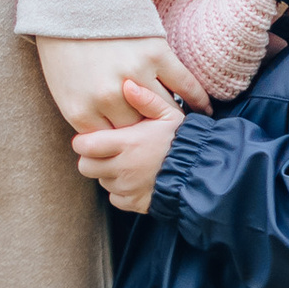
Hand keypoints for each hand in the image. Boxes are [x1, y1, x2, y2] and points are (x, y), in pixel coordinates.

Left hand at [35, 34, 206, 131]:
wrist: (72, 2)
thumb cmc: (64, 47)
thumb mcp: (64, 90)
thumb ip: (88, 117)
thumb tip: (113, 138)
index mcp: (81, 112)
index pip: (112, 143)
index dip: (125, 141)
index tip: (138, 141)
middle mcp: (108, 99)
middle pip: (138, 131)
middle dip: (146, 130)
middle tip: (160, 133)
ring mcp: (134, 77)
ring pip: (163, 112)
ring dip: (171, 118)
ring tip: (182, 124)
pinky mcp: (156, 55)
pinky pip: (184, 85)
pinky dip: (197, 99)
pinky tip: (204, 108)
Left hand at [72, 75, 185, 215]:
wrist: (204, 171)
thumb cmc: (185, 139)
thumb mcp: (169, 114)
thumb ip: (147, 99)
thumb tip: (127, 84)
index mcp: (127, 143)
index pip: (84, 145)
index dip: (84, 141)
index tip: (93, 136)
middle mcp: (123, 168)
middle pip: (86, 166)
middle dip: (91, 158)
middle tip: (106, 150)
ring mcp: (129, 188)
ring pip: (101, 181)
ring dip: (107, 173)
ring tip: (126, 161)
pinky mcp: (136, 203)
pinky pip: (115, 198)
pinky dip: (120, 191)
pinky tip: (134, 178)